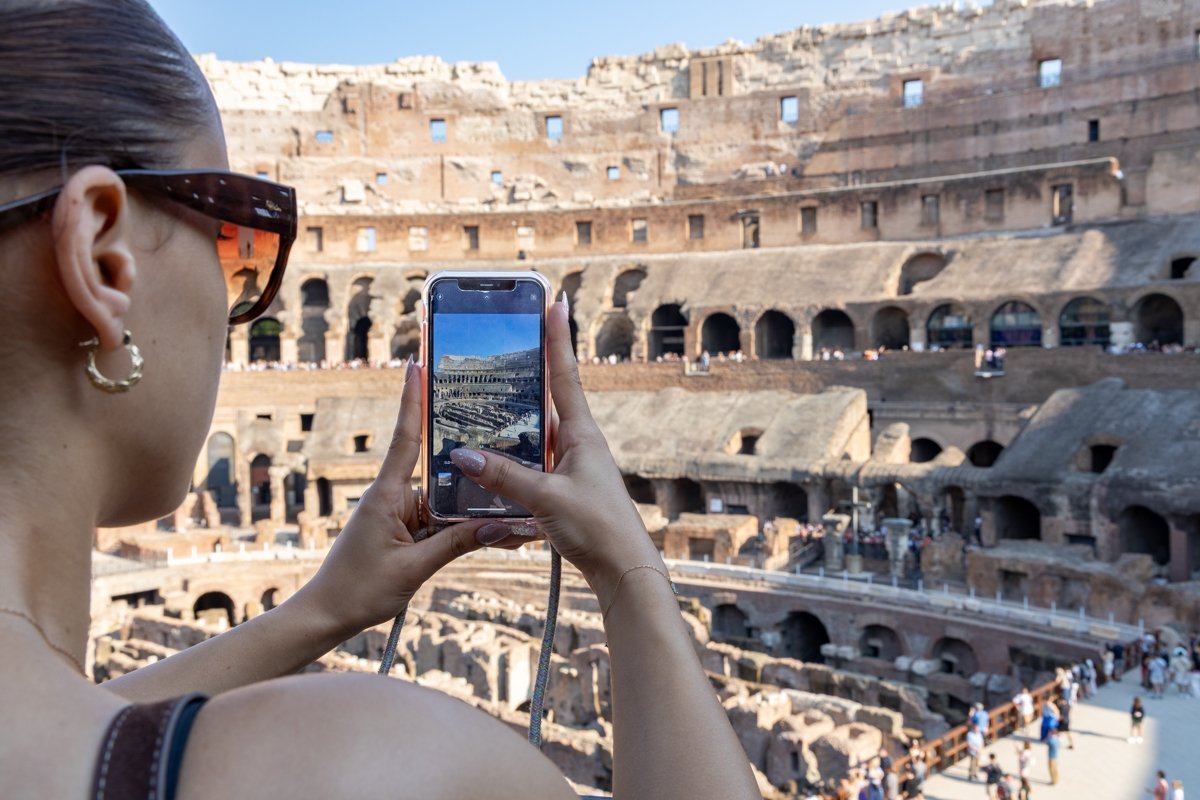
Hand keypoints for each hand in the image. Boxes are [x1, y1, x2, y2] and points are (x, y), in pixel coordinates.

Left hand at [294, 360, 497, 636]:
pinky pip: (442, 522)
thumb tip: (501, 526)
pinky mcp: (407, 531)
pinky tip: (496, 531)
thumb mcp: (413, 568)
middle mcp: (395, 498)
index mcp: (387, 495)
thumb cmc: (359, 590)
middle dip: (475, 465)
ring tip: (516, 510)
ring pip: (449, 501)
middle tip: (509, 442)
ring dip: (476, 507)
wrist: (327, 616)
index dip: (413, 401)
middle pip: (443, 471)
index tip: (416, 364)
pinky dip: (465, 526)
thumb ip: (457, 544)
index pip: (406, 439)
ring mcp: (401, 514)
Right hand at [446, 299, 661, 603]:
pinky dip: (511, 461)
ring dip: (512, 425)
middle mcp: (578, 445)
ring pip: (535, 436)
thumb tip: (462, 454)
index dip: (557, 339)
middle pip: (546, 401)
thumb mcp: (546, 499)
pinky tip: (489, 466)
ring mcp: (571, 468)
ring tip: (481, 406)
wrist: (623, 569)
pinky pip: (532, 466)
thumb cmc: (598, 528)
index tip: (554, 303)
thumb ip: (504, 477)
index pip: (564, 375)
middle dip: (524, 378)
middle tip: (501, 351)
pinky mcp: (564, 491)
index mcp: (582, 434)